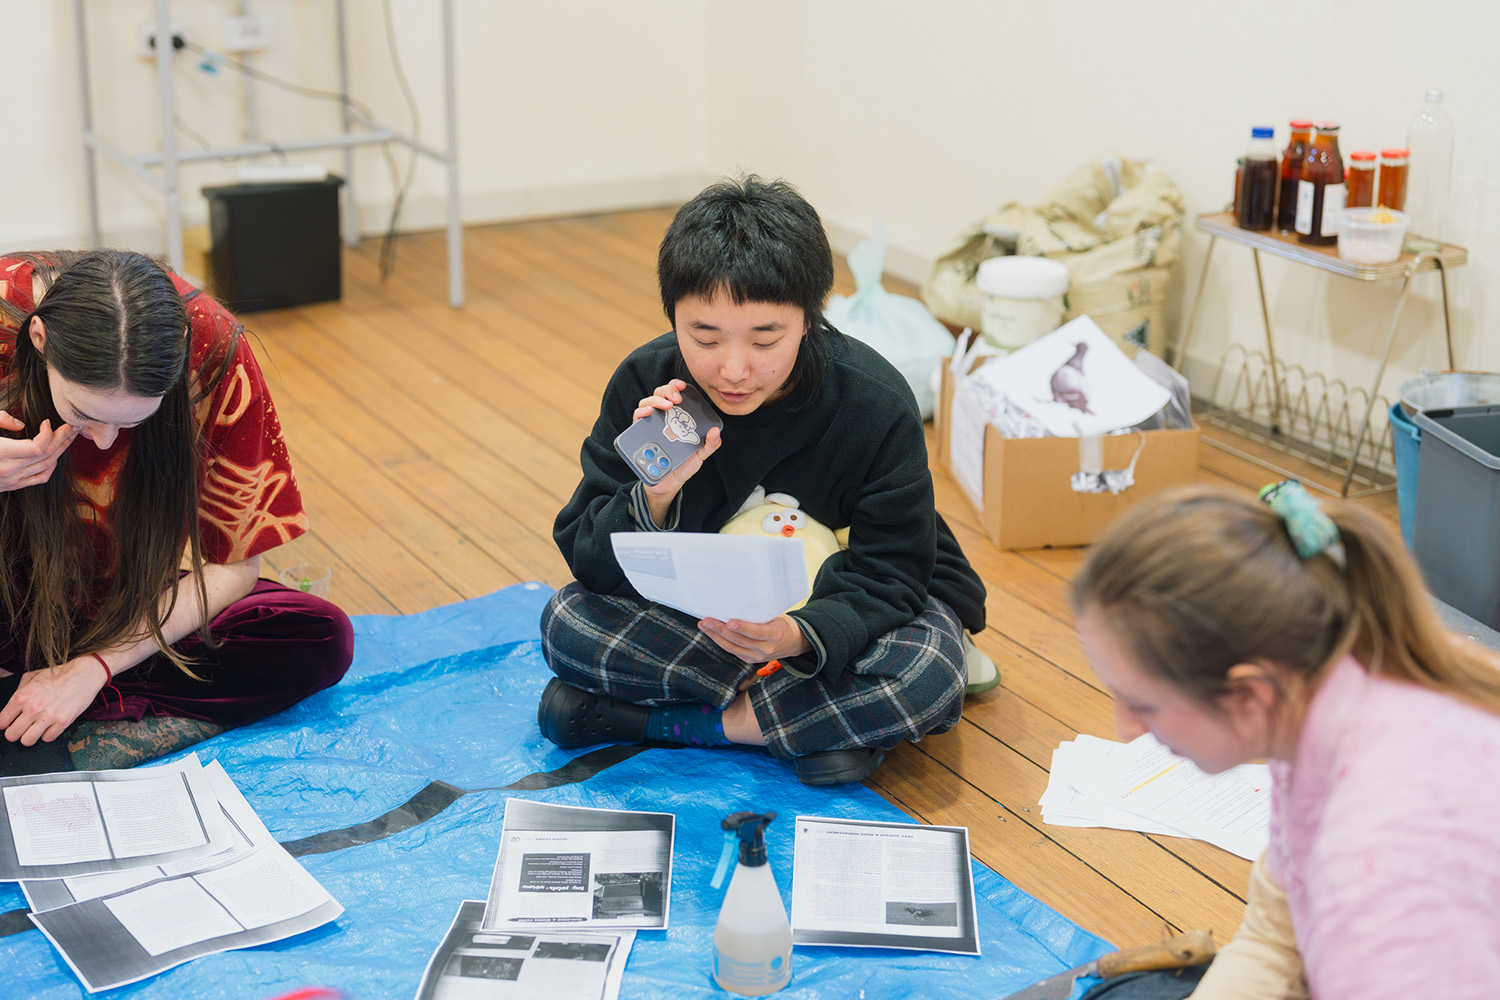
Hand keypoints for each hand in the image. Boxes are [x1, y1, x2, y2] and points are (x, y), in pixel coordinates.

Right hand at [0, 412, 75, 491]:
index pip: (37, 447)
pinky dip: (51, 467)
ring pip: (46, 467)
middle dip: (62, 439)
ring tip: (69, 437)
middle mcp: (7, 470)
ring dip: (61, 451)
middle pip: (46, 455)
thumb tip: (21, 424)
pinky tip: (55, 455)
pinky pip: (39, 478)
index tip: (47, 422)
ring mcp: (11, 480)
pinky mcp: (11, 486)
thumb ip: (0, 419)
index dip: (48, 433)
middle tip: (72, 426)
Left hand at [0, 659, 106, 745]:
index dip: (5, 723)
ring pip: (27, 741)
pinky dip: (48, 734)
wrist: (84, 675)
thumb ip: (19, 691)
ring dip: (30, 736)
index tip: (10, 722)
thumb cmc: (59, 675)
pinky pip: (47, 739)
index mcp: (22, 696)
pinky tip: (51, 725)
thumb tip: (10, 708)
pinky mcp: (63, 722)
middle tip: (22, 728)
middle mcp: (33, 708)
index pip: (1, 722)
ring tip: (35, 729)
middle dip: (15, 732)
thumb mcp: (32, 677)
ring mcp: (48, 716)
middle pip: (11, 735)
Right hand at [634, 380, 721, 523]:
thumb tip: (715, 431)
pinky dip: (641, 413)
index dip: (676, 386)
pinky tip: (649, 413)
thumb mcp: (699, 456)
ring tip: (666, 405)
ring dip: (655, 400)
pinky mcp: (638, 436)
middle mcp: (661, 419)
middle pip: (659, 395)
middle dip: (667, 390)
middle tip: (677, 398)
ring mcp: (649, 426)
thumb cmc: (682, 467)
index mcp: (675, 418)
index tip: (683, 386)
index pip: (673, 395)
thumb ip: (709, 445)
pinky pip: (636, 420)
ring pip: (646, 403)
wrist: (667, 485)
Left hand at [699, 613, 810, 664]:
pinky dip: (720, 641)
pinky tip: (711, 633)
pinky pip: (732, 650)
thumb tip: (738, 602)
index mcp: (774, 635)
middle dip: (720, 629)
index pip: (756, 632)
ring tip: (704, 625)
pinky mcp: (749, 659)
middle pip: (739, 640)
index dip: (742, 627)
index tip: (729, 622)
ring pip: (732, 647)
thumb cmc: (782, 624)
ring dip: (715, 636)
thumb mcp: (777, 616)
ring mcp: (756, 657)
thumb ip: (760, 614)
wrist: (793, 643)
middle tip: (707, 620)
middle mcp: (765, 649)